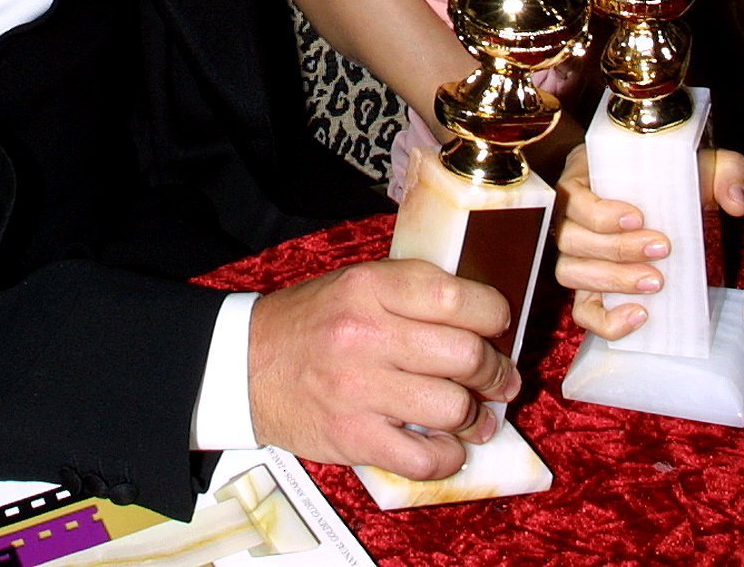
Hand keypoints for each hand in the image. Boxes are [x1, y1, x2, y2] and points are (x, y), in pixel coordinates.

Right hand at [248, 259, 519, 479]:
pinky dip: (446, 457)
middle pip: (466, 356)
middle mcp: (365, 335)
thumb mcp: (355, 284)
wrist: (244, 365)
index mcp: (370, 288)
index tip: (498, 326)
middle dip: (495, 372)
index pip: (457, 298)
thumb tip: (481, 316)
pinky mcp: (352, 437)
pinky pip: (423, 458)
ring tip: (476, 417)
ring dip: (476, 418)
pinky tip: (444, 446)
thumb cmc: (311, 323)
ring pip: (453, 408)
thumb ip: (411, 292)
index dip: (493, 315)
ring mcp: (358, 389)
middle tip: (499, 379)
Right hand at [554, 144, 743, 340]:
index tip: (638, 218)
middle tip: (661, 250)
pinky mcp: (590, 289)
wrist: (679, 206)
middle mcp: (572, 217)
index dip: (599, 212)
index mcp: (586, 178)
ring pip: (571, 273)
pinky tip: (640, 316)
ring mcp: (578, 256)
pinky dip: (605, 320)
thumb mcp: (703, 165)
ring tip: (656, 282)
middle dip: (617, 249)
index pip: (572, 197)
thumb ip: (724, 171)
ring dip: (612, 281)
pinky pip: (583, 311)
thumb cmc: (677, 180)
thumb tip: (735, 202)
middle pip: (570, 238)